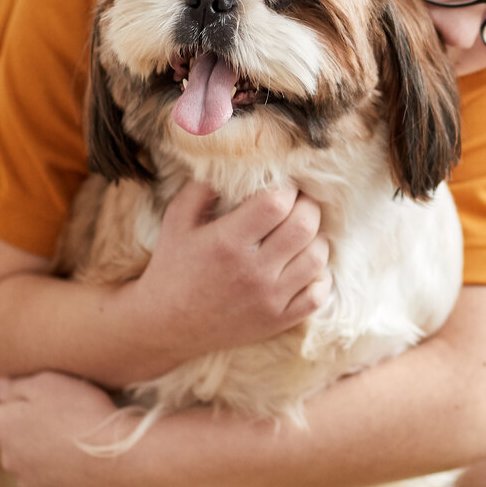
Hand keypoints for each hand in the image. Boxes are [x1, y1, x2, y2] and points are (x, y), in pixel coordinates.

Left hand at [0, 372, 148, 486]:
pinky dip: (69, 473)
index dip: (33, 400)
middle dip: (38, 429)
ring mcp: (32, 483)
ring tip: (83, 441)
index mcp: (3, 426)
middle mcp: (9, 459)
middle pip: (20, 437)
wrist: (119, 456)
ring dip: (51, 454)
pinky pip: (59, 481)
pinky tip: (89, 462)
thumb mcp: (49, 382)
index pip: (7, 408)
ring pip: (38, 462)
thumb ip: (17, 384)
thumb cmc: (83, 412)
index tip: (58, 398)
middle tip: (71, 418)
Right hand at [126, 180, 331, 367]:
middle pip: (304, 226)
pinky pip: (318, 296)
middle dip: (308, 206)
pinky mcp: (278, 321)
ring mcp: (269, 299)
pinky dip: (320, 277)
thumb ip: (201, 188)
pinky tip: (306, 266)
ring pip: (317, 258)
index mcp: (227, 242)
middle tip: (300, 203)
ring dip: (316, 238)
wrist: (165, 326)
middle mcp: (253, 271)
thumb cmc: (172, 266)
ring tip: (303, 233)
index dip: (287, 189)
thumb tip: (230, 160)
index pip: (276, 203)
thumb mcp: (176, 221)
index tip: (283, 188)